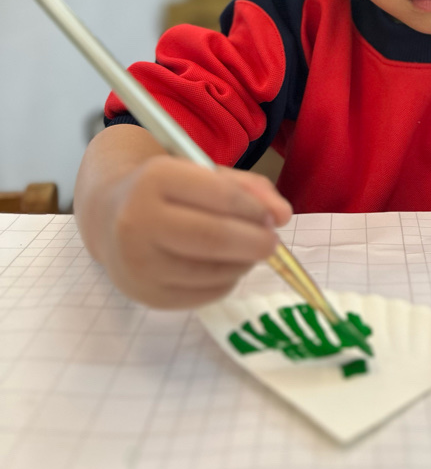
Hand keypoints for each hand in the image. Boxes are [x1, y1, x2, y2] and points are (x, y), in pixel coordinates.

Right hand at [100, 156, 291, 308]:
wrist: (108, 214)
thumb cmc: (167, 190)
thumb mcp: (204, 174)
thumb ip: (249, 188)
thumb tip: (283, 215)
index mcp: (154, 179)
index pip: (221, 197)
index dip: (255, 209)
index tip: (272, 216)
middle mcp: (138, 221)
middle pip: (215, 238)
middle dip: (256, 241)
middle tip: (271, 241)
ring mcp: (137, 262)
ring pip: (213, 271)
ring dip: (244, 263)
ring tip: (246, 250)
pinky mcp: (144, 294)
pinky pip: (204, 294)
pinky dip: (227, 281)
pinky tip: (224, 266)